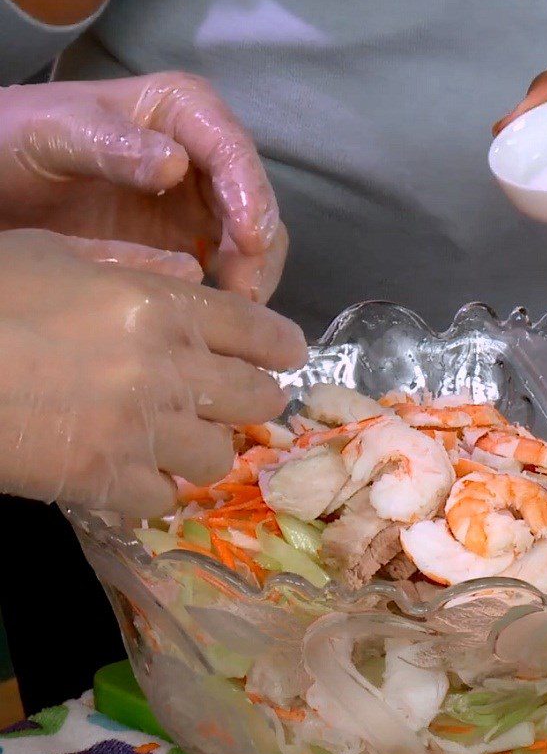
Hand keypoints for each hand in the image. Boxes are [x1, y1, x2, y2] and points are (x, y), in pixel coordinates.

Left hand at [0, 73, 285, 299]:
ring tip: (238, 310)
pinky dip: (230, 290)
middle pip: (253, 200)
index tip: (251, 241)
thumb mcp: (54, 133)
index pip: (233, 151)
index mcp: (183, 111)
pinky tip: (222, 313)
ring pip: (249, 238)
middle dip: (259, 246)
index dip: (250, 195)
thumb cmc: (19, 140)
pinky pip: (225, 266)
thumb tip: (177, 166)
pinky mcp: (189, 240)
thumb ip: (111, 145)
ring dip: (252, 273)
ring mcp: (200, 200)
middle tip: (248, 293)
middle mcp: (203, 154)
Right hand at [0, 229, 306, 515]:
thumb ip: (135, 264)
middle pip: (261, 400)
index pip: (266, 333)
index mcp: (165, 306)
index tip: (282, 356)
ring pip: (222, 456)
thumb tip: (195, 275)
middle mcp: (170, 369)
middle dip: (253, 399)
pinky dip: (156, 488)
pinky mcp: (107, 483)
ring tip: (173, 436)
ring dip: (204, 446)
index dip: (284, 348)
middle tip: (226, 397)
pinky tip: (131, 471)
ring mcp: (143, 431)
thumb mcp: (56, 254)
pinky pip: (166, 499)